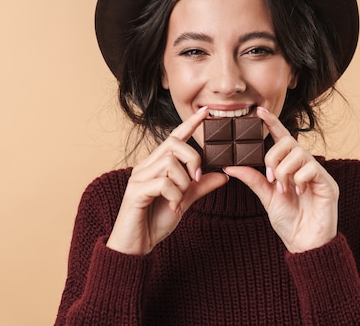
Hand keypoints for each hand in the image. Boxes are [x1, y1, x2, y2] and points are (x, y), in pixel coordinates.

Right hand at [106, 106, 227, 254]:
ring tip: (179, 199)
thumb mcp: (184, 200)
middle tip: (196, 179)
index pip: (175, 138)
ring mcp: (139, 178)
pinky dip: (174, 195)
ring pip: (169, 162)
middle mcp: (146, 166)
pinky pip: (162, 183)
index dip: (190, 124)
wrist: (135, 246)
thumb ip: (201, 186)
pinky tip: (172, 206)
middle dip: (192, 159)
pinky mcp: (136, 192)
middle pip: (173, 144)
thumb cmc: (155, 221)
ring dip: (182, 181)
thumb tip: (223, 175)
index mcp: (157, 165)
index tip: (206, 112)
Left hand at [223, 107, 338, 252]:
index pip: (281, 139)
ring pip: (297, 154)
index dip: (272, 124)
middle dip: (273, 158)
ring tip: (285, 190)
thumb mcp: (266, 197)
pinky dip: (299, 180)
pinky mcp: (328, 183)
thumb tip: (230, 165)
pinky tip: (299, 193)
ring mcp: (317, 173)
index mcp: (290, 166)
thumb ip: (253, 179)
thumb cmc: (289, 221)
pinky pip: (310, 168)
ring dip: (284, 172)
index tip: (258, 111)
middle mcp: (305, 166)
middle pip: (287, 143)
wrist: (304, 244)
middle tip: (272, 178)